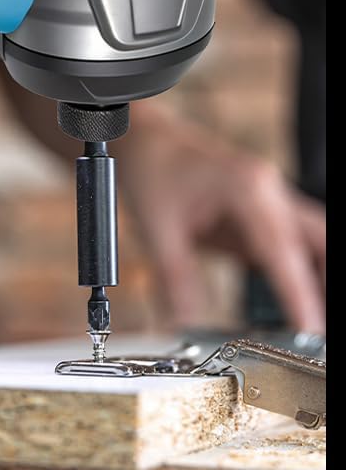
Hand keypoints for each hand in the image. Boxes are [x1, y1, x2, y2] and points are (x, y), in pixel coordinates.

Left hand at [119, 106, 325, 333]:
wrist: (146, 141)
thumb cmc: (152, 172)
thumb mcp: (157, 231)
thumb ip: (175, 280)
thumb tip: (182, 325)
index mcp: (248, 191)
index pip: (282, 252)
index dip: (299, 295)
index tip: (309, 328)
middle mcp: (269, 193)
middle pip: (318, 244)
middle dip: (322, 285)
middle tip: (318, 328)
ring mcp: (269, 201)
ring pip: (312, 243)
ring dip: (315, 278)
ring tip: (311, 321)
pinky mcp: (261, 213)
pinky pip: (288, 246)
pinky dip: (295, 273)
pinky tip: (292, 300)